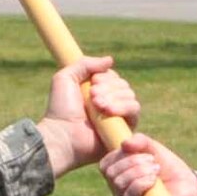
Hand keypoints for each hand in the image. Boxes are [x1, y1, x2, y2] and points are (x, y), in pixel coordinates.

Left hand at [38, 55, 139, 178]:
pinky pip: (135, 112)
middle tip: (92, 96)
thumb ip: (85, 64)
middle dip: (109, 88)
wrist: (63, 135)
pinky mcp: (124, 130)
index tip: (92, 83)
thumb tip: (110, 60)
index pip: (114, 77)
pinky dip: (124, 107)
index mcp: (97, 91)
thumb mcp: (66, 78)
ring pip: (130, 96)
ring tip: (97, 105)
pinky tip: (108, 111)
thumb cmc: (60, 110)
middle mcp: (109, 103)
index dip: (106, 77)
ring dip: (115, 97)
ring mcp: (117, 117)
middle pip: (124, 85)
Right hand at [99, 132, 196, 195]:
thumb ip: (140, 141)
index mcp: (119, 175)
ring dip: (138, 172)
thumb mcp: (154, 150)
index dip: (119, 154)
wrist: (189, 190)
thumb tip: (124, 143)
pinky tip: (153, 180)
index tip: (140, 150)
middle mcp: (118, 191)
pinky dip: (140, 184)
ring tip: (155, 169)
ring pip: (119, 184)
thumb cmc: (170, 170)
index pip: (106, 164)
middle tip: (152, 161)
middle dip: (132, 162)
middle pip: (111, 173)